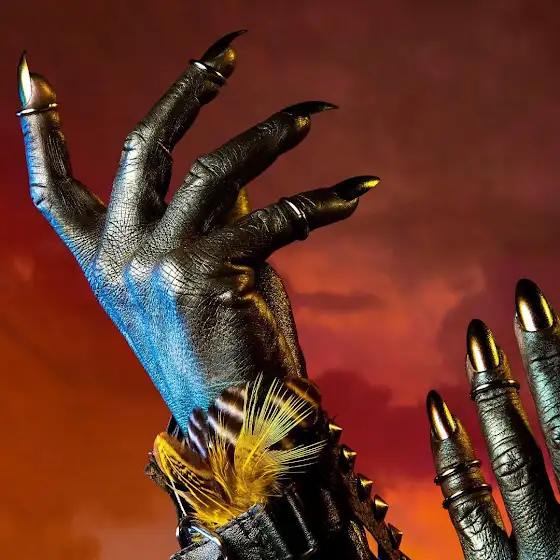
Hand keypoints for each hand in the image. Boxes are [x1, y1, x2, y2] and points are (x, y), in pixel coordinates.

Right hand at [17, 31, 377, 431]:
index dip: (39, 130)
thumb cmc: (215, 349)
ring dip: (272, 135)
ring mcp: (161, 262)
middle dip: (186, 91)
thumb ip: (206, 221)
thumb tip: (243, 170)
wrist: (232, 419)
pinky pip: (277, 218)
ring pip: (220, 169)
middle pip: (145, 147)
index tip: (35, 75)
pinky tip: (357, 192)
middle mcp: (122, 255)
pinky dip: (322, 202)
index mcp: (102, 259)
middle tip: (227, 54)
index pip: (52, 188)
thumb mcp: (188, 282)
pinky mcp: (211, 274)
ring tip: (311, 115)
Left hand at [427, 279, 559, 558]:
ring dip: (496, 395)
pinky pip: (468, 509)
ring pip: (517, 462)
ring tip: (477, 338)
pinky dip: (452, 456)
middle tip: (525, 300)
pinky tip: (436, 407)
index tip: (544, 309)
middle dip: (548, 361)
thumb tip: (554, 428)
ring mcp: (539, 555)